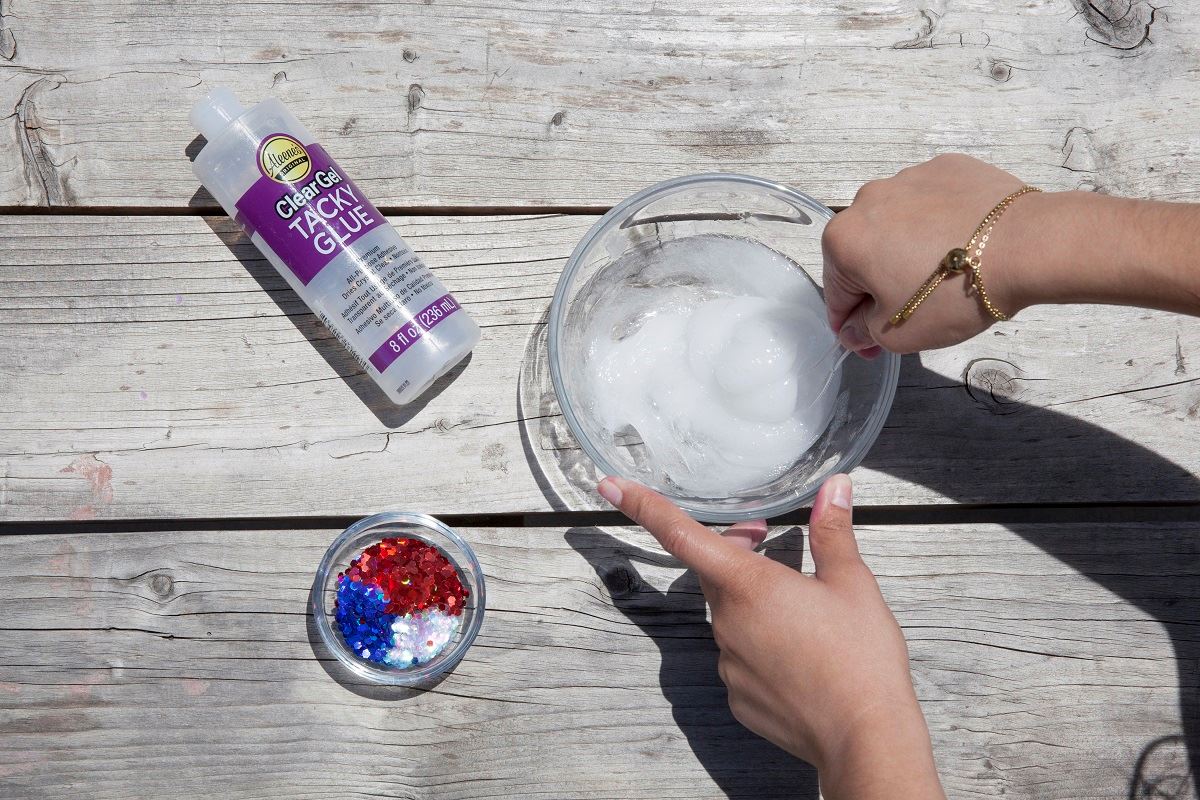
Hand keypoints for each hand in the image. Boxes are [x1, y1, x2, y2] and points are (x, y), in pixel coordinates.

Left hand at [597, 474, 944, 799]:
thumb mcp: (852, 584)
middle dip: (734, 552)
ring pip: (730, 617)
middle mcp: (726, 621)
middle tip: (766, 536)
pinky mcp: (737, 697)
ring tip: (804, 609)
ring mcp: (728, 664)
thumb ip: (832, 532)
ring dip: (754, 604)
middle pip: (715, 573)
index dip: (643, 506)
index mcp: (748, 584)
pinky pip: (741, 659)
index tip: (608, 487)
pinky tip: (800, 654)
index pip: (681, 535)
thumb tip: (834, 486)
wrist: (865, 738)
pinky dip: (762, 647)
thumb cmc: (860, 657)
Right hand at [823, 153, 1040, 353]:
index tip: (873, 342)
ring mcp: (909, 177)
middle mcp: (868, 199)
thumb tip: (854, 328)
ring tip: (947, 275)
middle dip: (881, 283)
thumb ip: (862, 332)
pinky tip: (965, 244)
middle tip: (915, 311)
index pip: (837, 294)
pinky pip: (932, 202)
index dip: (853, 326)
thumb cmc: (953, 293)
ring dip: (908, 250)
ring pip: (898, 225)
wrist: (1026, 246)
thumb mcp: (898, 334)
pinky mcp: (948, 167)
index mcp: (845, 240)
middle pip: (864, 254)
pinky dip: (940, 223)